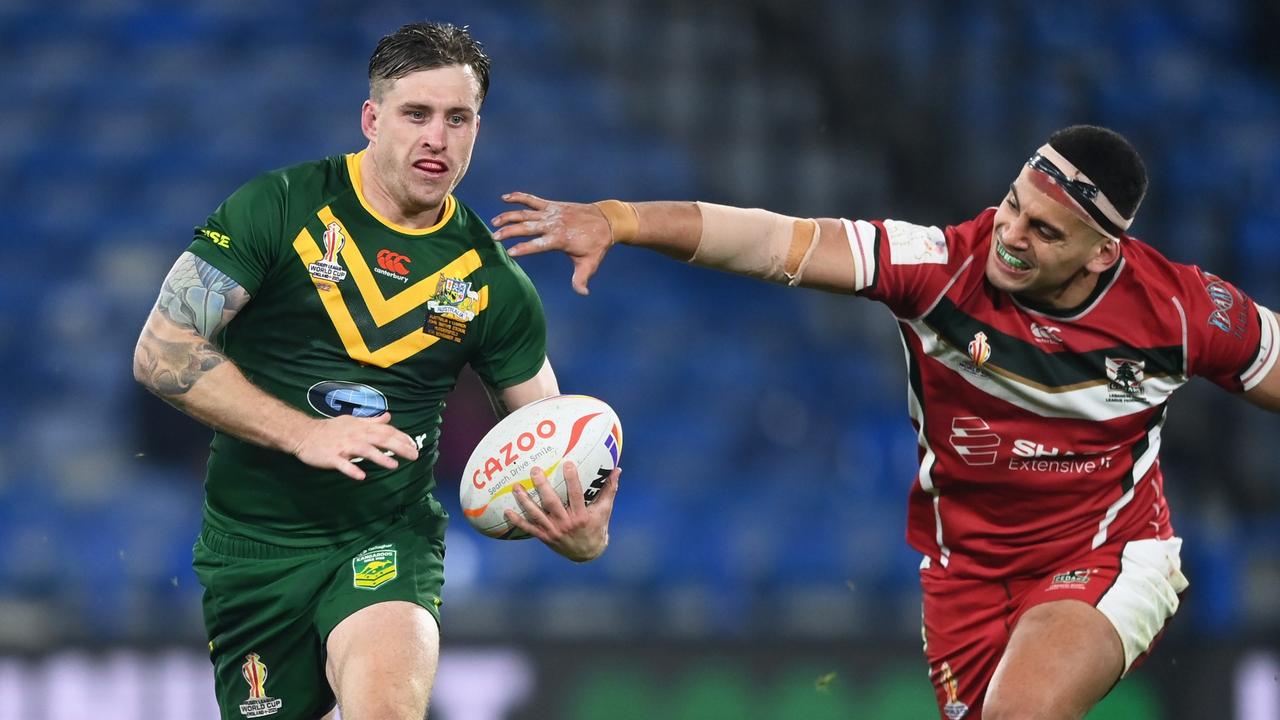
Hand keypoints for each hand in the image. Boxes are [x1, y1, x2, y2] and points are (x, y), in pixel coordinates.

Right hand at [291, 413, 419, 480]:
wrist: (304, 434)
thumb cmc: (330, 429)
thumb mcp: (352, 421)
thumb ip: (371, 421)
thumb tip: (388, 417)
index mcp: (361, 427)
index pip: (385, 430)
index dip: (401, 437)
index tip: (414, 444)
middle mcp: (355, 435)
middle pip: (380, 439)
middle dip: (399, 447)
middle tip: (414, 455)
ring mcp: (343, 446)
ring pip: (364, 450)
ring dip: (379, 457)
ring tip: (393, 465)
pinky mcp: (331, 457)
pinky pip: (342, 464)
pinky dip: (352, 469)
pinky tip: (361, 476)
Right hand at [491, 192, 614, 294]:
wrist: (606, 220)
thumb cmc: (596, 244)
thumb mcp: (590, 264)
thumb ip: (582, 279)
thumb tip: (583, 293)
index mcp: (560, 239)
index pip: (538, 244)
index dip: (524, 248)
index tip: (510, 253)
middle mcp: (553, 224)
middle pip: (527, 227)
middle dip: (509, 232)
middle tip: (494, 238)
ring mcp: (551, 213)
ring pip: (525, 213)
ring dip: (508, 216)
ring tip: (494, 222)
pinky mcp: (552, 205)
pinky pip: (532, 200)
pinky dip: (518, 197)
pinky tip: (505, 198)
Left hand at [505, 461, 620, 561]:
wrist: (587, 553)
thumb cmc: (597, 527)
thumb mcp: (605, 510)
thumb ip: (609, 490)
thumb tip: (617, 470)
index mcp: (582, 516)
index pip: (577, 494)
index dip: (572, 479)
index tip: (567, 463)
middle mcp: (566, 523)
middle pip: (551, 502)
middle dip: (542, 486)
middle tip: (534, 470)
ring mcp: (554, 531)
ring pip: (536, 514)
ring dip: (525, 500)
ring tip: (516, 487)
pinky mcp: (545, 537)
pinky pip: (529, 528)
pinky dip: (517, 520)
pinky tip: (506, 510)